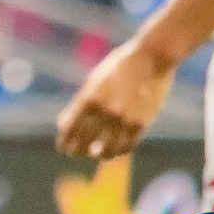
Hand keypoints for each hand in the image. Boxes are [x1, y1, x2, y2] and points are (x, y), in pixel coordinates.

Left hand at [55, 38, 177, 159]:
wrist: (150, 58)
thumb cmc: (118, 67)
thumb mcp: (94, 81)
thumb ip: (80, 103)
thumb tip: (64, 124)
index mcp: (89, 97)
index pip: (71, 128)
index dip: (65, 142)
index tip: (62, 149)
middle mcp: (105, 110)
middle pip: (86, 140)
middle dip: (78, 150)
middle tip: (75, 154)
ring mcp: (124, 118)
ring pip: (107, 148)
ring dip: (99, 155)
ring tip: (95, 155)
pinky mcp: (142, 122)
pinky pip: (128, 145)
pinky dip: (119, 151)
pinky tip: (114, 152)